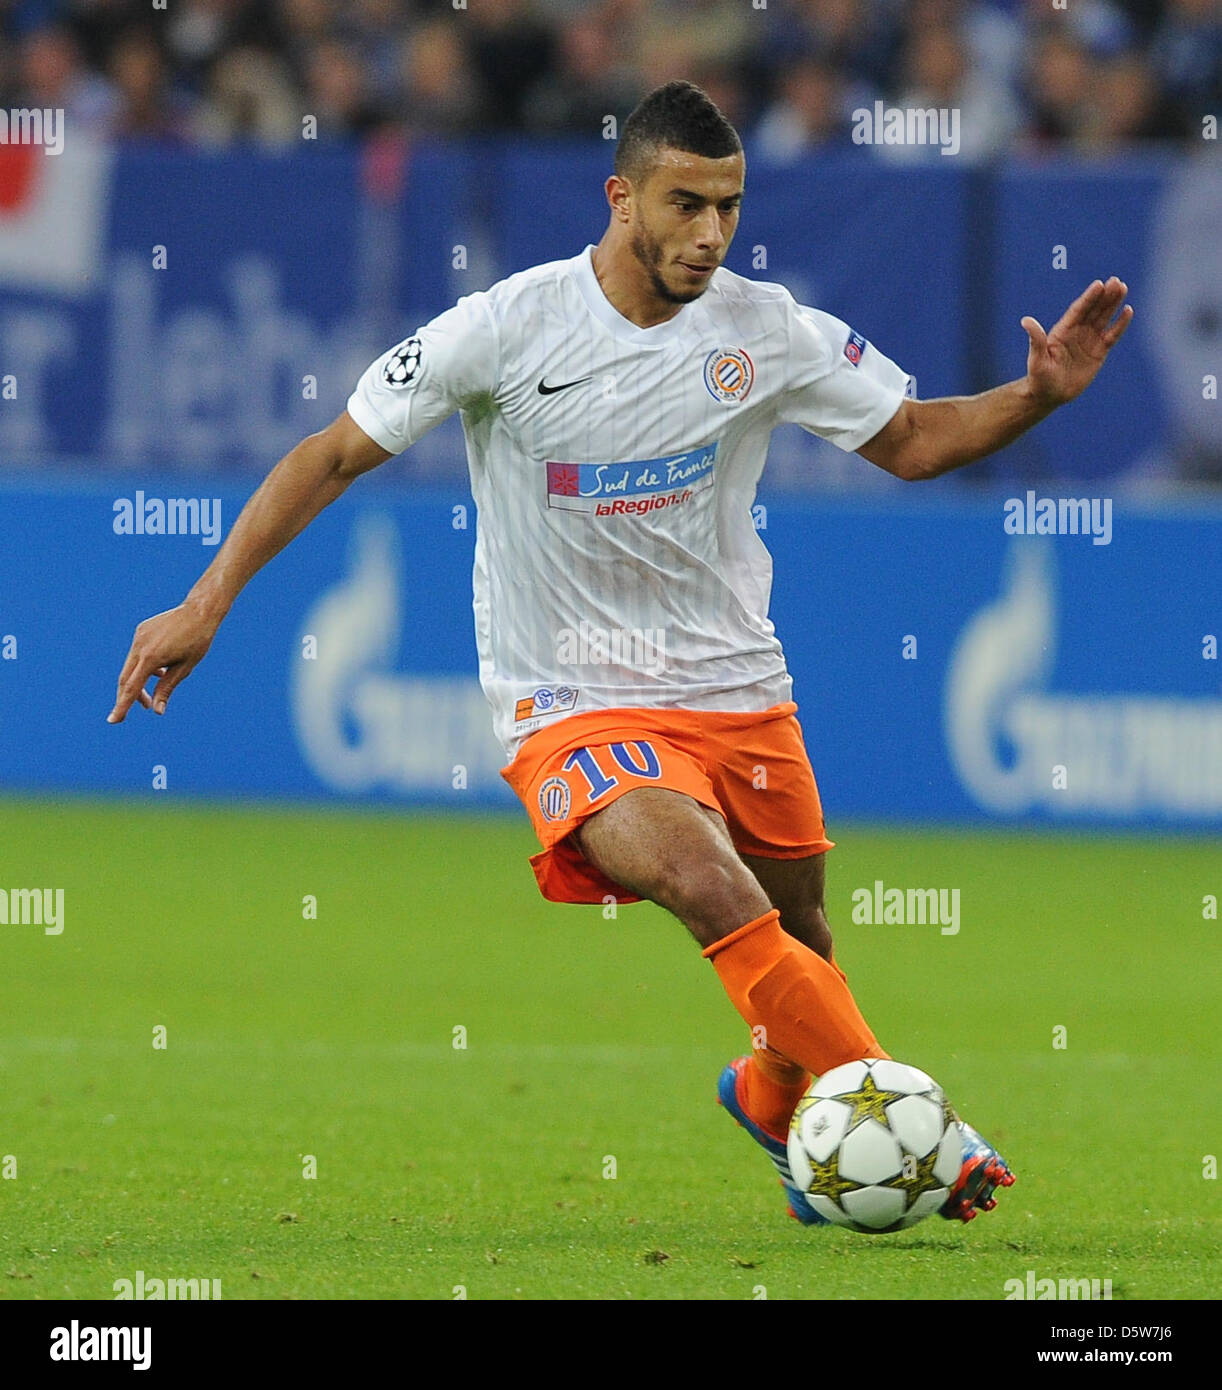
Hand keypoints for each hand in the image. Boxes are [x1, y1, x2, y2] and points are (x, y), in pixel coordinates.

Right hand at [108, 600, 217, 722]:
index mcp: (150, 657)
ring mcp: (139, 636)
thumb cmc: (197, 641)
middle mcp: (140, 646)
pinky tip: (158, 671)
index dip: (122, 706)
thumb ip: (167, 689)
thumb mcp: (184, 668)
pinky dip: (143, 666)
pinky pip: (137, 653)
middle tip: (144, 708)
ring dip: (138, 681)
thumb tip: (158, 711)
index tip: (113, 720)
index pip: (131, 688)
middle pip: (126, 678)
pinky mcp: (141, 630)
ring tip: (153, 694)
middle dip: (130, 696)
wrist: (199, 611)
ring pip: (131, 665)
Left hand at [1021, 277, 1132, 407]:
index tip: (1099, 284)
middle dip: (1104, 296)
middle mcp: (1077, 332)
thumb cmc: (1039, 378)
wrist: (1049, 395)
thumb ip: (1036, 340)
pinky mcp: (1099, 351)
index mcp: (1062, 331)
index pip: (1078, 310)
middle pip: (1093, 310)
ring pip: (1104, 317)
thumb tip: (1026, 320)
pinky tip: (1128, 311)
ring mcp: (1089, 340)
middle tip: (1116, 281)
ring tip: (1122, 288)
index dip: (1088, 298)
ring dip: (1113, 303)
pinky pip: (1112, 335)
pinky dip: (1120, 324)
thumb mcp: (1037, 360)